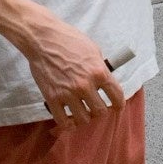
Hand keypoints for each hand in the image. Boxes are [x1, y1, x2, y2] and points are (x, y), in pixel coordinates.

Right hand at [22, 11, 125, 132]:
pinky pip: (63, 121)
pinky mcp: (52, 99)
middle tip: (96, 106)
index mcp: (99, 72)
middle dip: (100, 110)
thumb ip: (100, 67)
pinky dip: (68, 123)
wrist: (43, 40)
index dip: (119, 104)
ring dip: (85, 117)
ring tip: (83, 111)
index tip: (117, 106)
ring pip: (83, 119)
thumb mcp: (93, 50)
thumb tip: (104, 80)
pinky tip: (70, 119)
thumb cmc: (69, 40)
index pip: (116, 96)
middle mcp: (85, 85)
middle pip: (100, 111)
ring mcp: (68, 94)